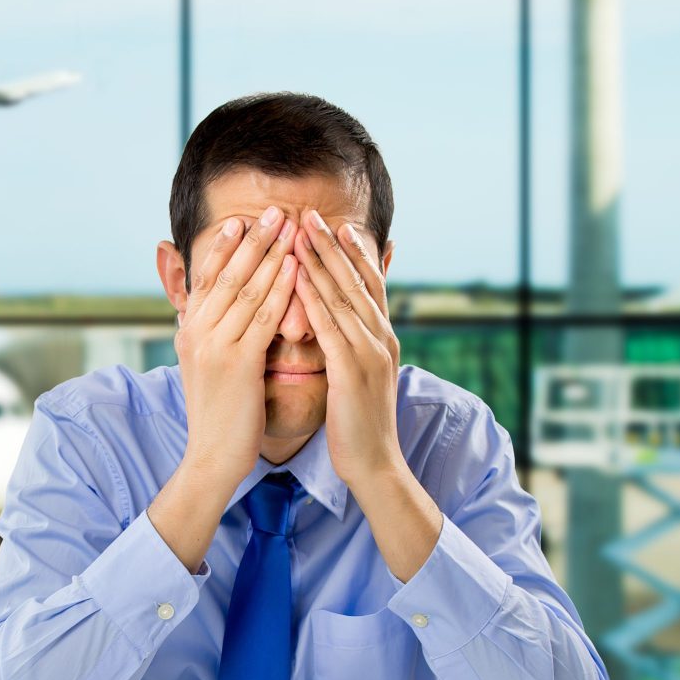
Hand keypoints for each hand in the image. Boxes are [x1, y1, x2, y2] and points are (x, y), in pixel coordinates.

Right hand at [175, 207, 298, 484]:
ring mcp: (214, 346)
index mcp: (188, 330)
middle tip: (275, 210)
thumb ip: (205, 334)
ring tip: (291, 227)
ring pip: (246, 289)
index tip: (243, 219)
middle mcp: (196, 332)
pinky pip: (263, 317)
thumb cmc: (217, 413)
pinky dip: (281, 288)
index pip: (207, 277)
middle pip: (227, 274)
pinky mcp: (237, 363)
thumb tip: (201, 311)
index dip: (225, 246)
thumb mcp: (203, 366)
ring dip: (271, 253)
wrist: (211, 457)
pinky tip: (297, 268)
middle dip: (253, 239)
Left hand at [292, 208, 402, 486]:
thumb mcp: (357, 376)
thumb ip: (351, 347)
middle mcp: (381, 338)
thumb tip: (338, 326)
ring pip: (344, 296)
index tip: (332, 223)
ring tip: (299, 232)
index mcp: (381, 338)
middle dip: (332, 245)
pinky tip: (298, 278)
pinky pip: (332, 327)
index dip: (350, 252)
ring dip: (321, 261)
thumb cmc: (358, 424)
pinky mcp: (354, 371)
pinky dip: (315, 298)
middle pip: (356, 280)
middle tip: (310, 214)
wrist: (375, 465)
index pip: (367, 284)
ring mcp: (370, 353)